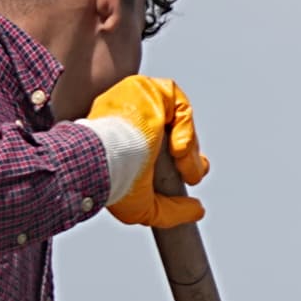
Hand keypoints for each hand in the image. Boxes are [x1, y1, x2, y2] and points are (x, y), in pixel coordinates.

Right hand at [86, 72, 207, 227]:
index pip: (159, 139)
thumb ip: (171, 210)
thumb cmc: (112, 181)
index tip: (191, 175)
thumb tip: (197, 211)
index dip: (183, 156)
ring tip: (182, 163)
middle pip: (172, 128)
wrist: (104, 163)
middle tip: (189, 174)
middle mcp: (126, 115)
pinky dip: (185, 128)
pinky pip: (179, 104)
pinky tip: (177, 148)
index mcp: (121, 137)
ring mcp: (134, 99)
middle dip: (189, 153)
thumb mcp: (144, 207)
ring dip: (188, 146)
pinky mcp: (145, 89)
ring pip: (177, 116)